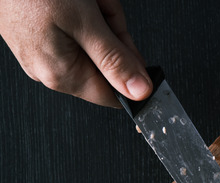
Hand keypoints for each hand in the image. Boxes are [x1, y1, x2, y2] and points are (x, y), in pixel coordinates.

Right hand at [0, 0, 150, 106]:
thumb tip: (140, 91)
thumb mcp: (86, 23)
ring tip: (85, 0)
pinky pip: (78, 30)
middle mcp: (50, 70)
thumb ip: (115, 60)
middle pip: (106, 64)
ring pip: (95, 43)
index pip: (114, 96)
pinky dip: (85, 12)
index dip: (132, 74)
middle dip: (112, 31)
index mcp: (62, 75)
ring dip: (100, 17)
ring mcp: (42, 52)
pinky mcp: (39, 36)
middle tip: (99, 7)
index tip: (132, 49)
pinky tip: (77, 0)